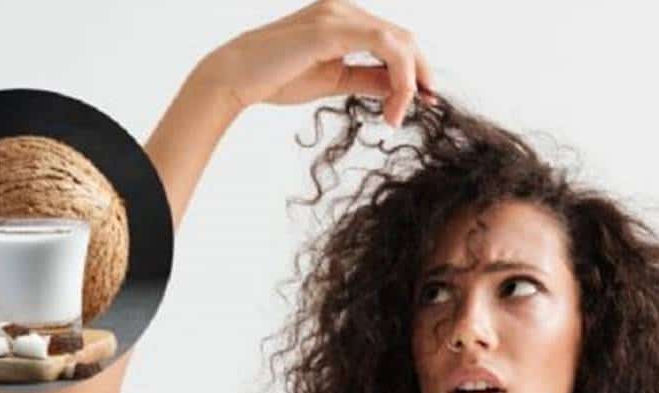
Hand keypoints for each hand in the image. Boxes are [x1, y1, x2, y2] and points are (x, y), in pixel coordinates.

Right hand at [198, 0, 435, 126]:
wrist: (237, 77)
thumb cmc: (275, 78)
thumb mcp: (335, 79)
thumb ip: (367, 78)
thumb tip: (398, 87)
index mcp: (343, 17)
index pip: (393, 39)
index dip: (415, 70)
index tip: (422, 101)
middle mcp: (344, 8)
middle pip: (403, 38)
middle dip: (417, 77)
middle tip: (412, 111)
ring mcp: (339, 13)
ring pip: (399, 41)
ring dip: (408, 82)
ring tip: (395, 115)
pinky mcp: (333, 27)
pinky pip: (385, 45)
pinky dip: (399, 76)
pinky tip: (393, 103)